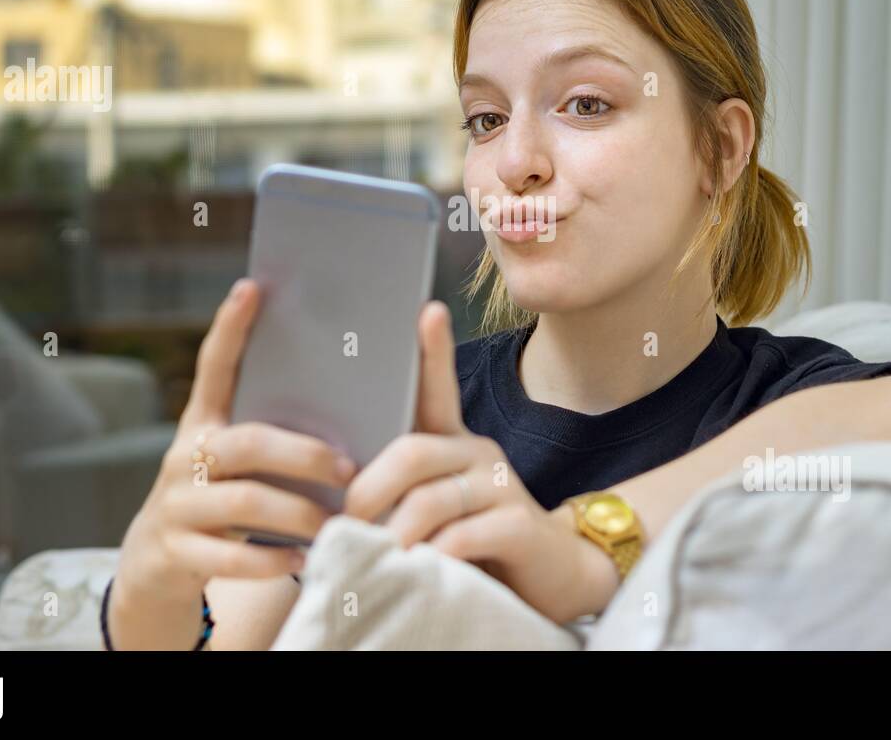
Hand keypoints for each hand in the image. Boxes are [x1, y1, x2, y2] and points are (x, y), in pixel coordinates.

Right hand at [115, 279, 357, 613]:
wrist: (157, 567)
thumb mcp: (237, 464)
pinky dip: (272, 562)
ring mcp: (176, 505)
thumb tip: (350, 406)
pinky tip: (305, 561)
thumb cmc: (222, 500)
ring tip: (337, 521)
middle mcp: (184, 458)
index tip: (252, 288)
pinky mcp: (176, 552)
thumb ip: (274, 437)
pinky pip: (230, 557)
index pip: (214, 368)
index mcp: (203, 424)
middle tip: (347, 468)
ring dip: (299, 513)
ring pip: (244, 502)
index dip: (231, 329)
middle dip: (302, 455)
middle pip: (246, 444)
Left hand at [342, 301, 623, 624]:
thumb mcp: (434, 511)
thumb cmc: (475, 544)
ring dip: (394, 534)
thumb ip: (399, 495)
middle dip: (369, 489)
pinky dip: (433, 558)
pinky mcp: (520, 526)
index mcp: (453, 443)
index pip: (438, 389)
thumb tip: (338, 502)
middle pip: (412, 452)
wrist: (552, 578)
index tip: (429, 312)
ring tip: (375, 562)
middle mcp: (479, 453)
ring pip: (431, 500)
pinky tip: (422, 571)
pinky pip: (464, 536)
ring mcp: (503, 487)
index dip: (434, 351)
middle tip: (345, 526)